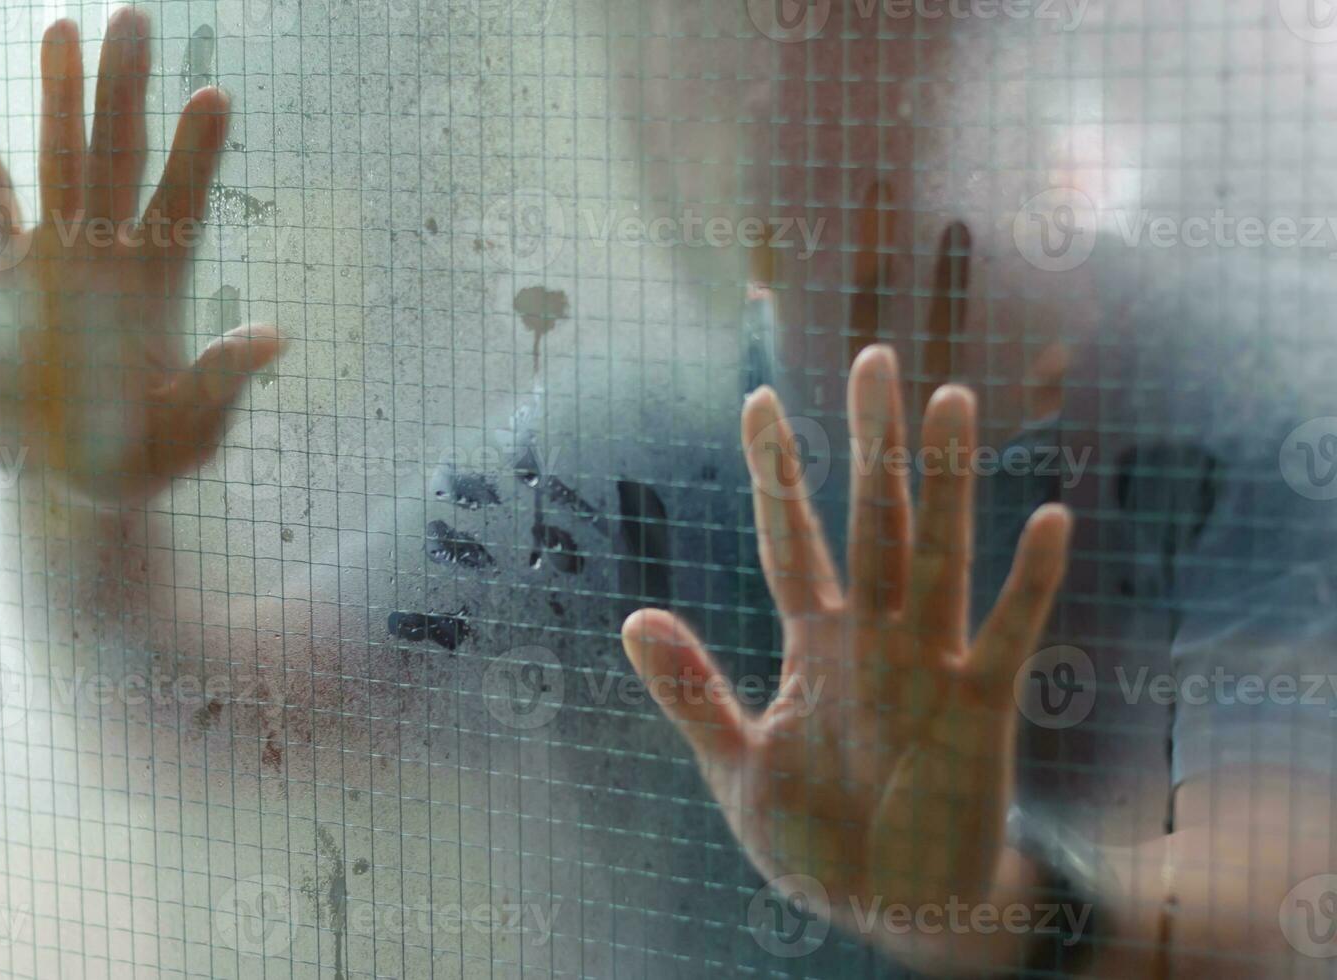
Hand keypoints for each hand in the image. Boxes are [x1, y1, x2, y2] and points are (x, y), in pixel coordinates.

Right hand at [0, 10, 280, 503]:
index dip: (199, 153)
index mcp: (162, 285)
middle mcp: (112, 257)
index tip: (215, 96)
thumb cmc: (140, 460)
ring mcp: (59, 259)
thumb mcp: (191, 428)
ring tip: (61, 25)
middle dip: (127, 90)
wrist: (69, 483)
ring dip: (59, 96)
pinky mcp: (8, 277)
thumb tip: (275, 336)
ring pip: (58, 160)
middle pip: (121, 156)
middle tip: (136, 15)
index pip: (184, 204)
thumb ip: (222, 380)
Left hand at [621, 346, 1071, 965]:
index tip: (758, 401)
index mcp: (815, 645)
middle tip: (874, 359)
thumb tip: (633, 617)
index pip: (791, 539)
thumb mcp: (739, 768)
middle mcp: (875, 637)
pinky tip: (1046, 517)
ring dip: (945, 483)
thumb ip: (691, 692)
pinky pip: (1009, 634)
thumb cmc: (821, 841)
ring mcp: (931, 664)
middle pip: (872, 521)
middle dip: (870, 444)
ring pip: (939, 554)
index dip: (777, 474)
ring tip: (951, 402)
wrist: (894, 909)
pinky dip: (1029, 582)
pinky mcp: (982, 708)